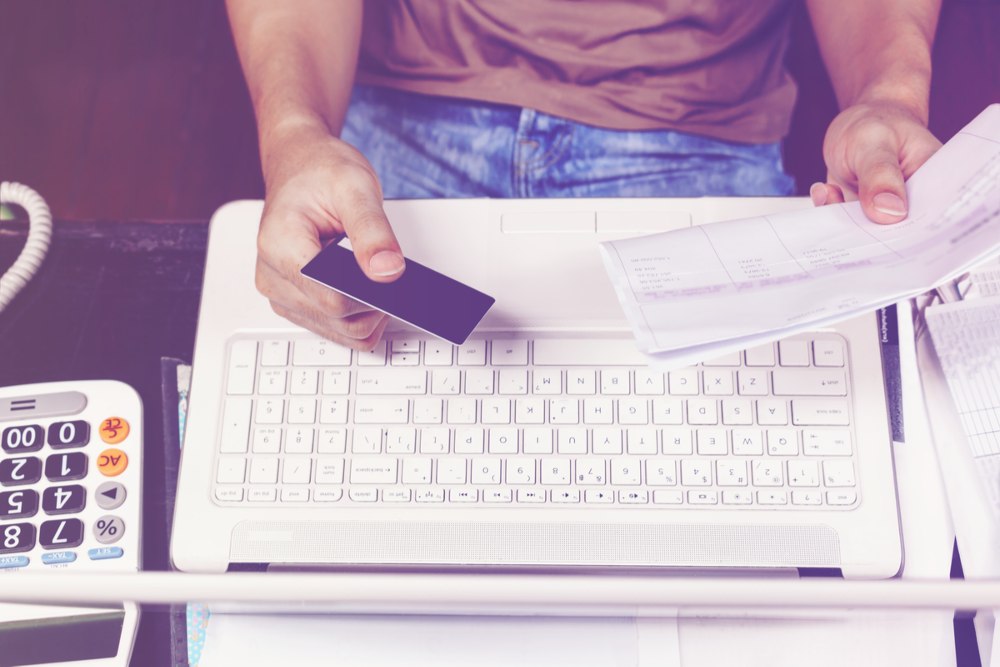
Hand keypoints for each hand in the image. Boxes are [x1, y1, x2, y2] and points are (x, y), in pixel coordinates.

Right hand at [255, 123, 403, 349]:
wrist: (301, 164)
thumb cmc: (320, 170)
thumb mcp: (355, 186)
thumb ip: (373, 231)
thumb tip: (388, 272)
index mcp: (280, 246)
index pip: (333, 300)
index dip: (372, 295)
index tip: (391, 275)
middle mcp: (273, 277)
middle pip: (338, 320)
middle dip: (374, 302)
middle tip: (387, 268)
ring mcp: (280, 294)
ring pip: (339, 332)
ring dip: (366, 312)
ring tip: (372, 274)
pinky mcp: (292, 303)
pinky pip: (334, 329)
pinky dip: (357, 316)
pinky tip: (365, 290)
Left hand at [809, 101, 940, 222]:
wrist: (858, 123)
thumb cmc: (876, 124)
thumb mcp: (875, 141)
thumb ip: (880, 175)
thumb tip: (890, 212)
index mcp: (935, 182)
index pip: (933, 217)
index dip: (915, 232)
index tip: (888, 227)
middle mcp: (914, 203)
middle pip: (901, 235)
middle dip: (874, 233)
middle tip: (852, 214)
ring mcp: (887, 211)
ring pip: (868, 234)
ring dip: (845, 221)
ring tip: (833, 193)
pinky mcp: (863, 215)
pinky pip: (846, 226)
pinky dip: (832, 212)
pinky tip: (826, 190)